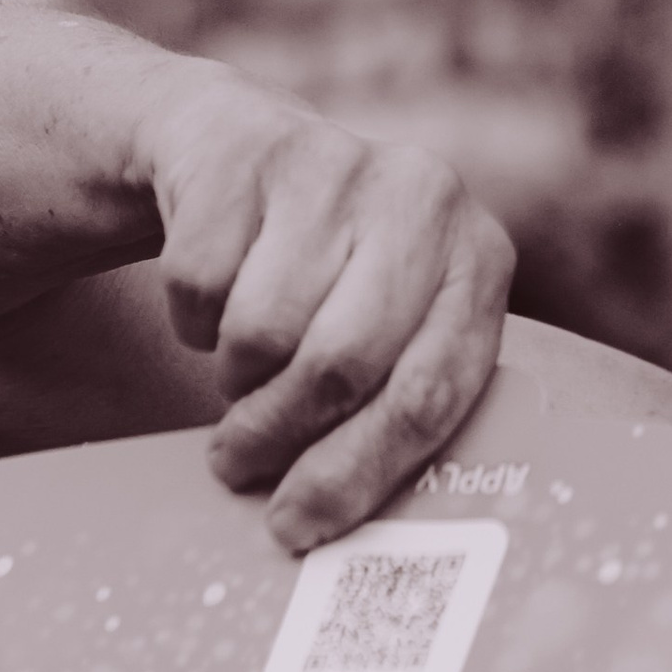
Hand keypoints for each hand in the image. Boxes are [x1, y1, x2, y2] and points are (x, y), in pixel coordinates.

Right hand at [144, 71, 514, 548]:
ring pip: (263, 332)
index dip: (357, 474)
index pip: (431, 394)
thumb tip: (333, 524)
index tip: (297, 525)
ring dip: (234, 376)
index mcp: (478, 259)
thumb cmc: (327, 275)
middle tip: (238, 464)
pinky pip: (200, 282)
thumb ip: (391, 401)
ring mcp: (339, 161)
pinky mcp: (250, 146)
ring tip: (242, 366)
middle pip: (342, 366)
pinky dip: (193, 314)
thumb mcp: (388, 323)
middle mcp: (426, 198)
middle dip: (278, 436)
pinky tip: (218, 290)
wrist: (237, 149)